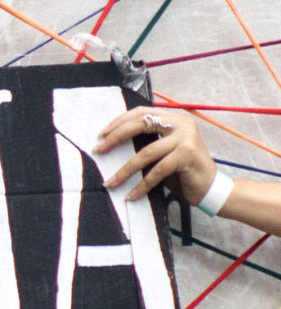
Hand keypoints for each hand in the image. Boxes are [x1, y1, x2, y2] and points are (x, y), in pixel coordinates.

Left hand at [95, 105, 213, 203]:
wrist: (210, 187)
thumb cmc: (181, 171)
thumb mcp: (163, 151)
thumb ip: (147, 142)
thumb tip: (111, 143)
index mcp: (174, 119)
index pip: (142, 112)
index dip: (120, 121)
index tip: (101, 134)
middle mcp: (181, 124)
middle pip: (141, 124)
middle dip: (116, 137)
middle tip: (98, 150)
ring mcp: (186, 138)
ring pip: (146, 152)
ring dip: (124, 170)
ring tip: (109, 182)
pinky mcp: (188, 154)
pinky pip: (157, 170)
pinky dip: (141, 185)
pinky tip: (131, 195)